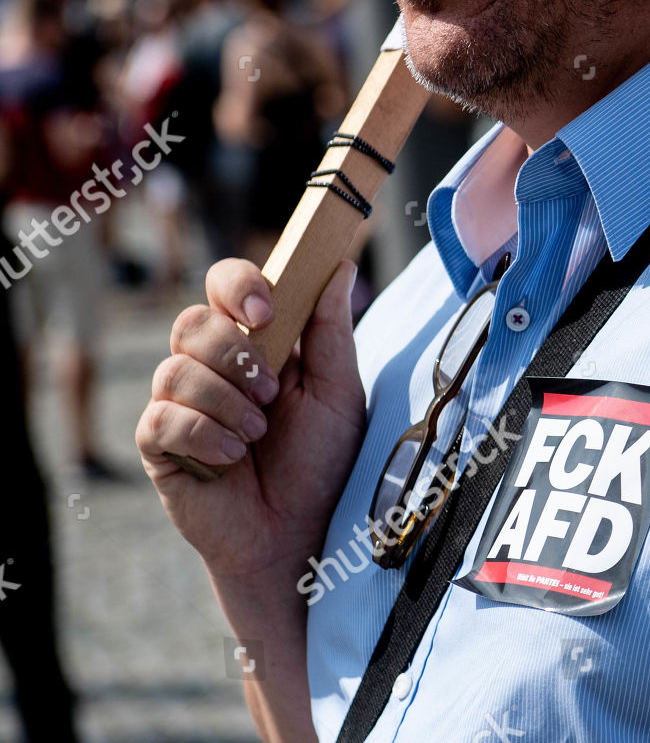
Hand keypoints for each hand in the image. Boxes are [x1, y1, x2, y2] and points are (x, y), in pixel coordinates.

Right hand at [138, 258, 367, 581]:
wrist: (298, 535)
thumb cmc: (323, 463)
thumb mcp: (339, 393)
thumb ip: (331, 331)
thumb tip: (339, 266)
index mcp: (257, 344)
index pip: (226, 285)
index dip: (238, 285)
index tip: (265, 313)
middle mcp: (212, 367)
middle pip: (191, 321)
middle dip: (233, 354)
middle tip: (269, 392)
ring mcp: (181, 404)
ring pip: (174, 369)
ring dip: (226, 403)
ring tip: (257, 436)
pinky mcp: (159, 446)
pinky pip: (161, 418)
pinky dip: (204, 436)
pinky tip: (230, 459)